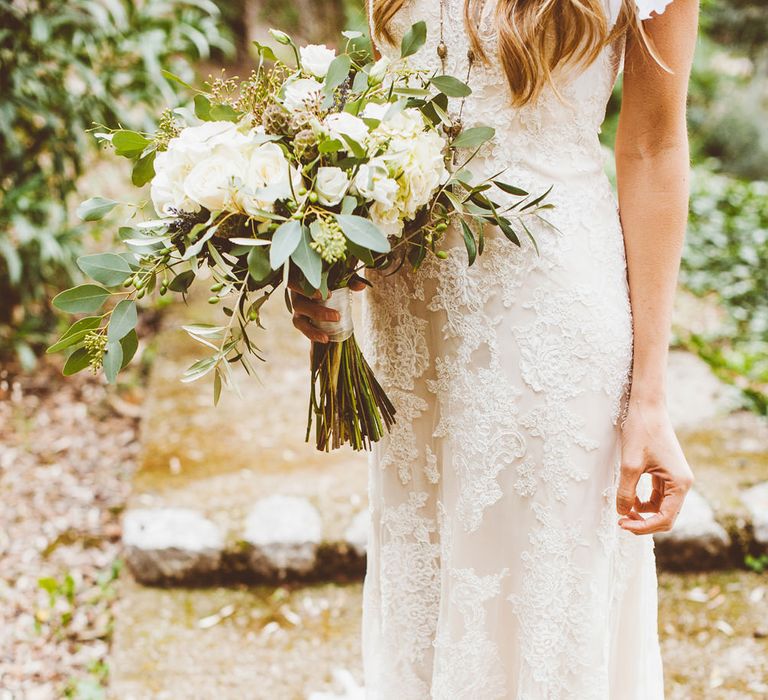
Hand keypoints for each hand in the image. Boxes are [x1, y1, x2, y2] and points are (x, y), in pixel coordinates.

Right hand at [288, 274, 366, 343]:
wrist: (325, 289)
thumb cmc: (330, 278)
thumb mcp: (340, 276)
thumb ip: (349, 279)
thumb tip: (361, 286)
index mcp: (301, 280)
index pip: (298, 282)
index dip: (310, 289)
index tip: (328, 295)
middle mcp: (296, 295)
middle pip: (298, 304)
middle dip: (316, 312)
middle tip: (336, 317)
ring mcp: (297, 310)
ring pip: (298, 321)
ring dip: (311, 330)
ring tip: (326, 338)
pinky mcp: (301, 321)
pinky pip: (304, 330)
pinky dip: (313, 335)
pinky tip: (325, 340)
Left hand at [616, 396, 693, 534]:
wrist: (647, 406)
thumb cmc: (640, 431)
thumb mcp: (629, 464)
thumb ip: (626, 491)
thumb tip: (622, 513)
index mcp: (680, 483)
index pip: (665, 518)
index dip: (643, 526)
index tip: (621, 525)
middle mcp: (682, 482)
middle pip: (666, 515)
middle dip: (644, 521)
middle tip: (620, 522)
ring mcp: (675, 477)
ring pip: (661, 506)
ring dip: (643, 511)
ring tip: (622, 509)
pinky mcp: (666, 472)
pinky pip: (658, 494)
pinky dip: (643, 499)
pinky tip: (628, 497)